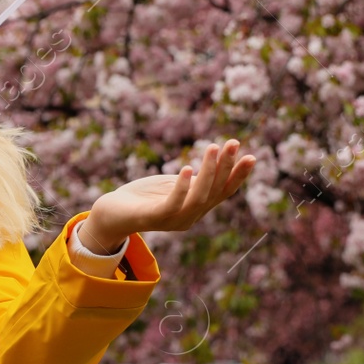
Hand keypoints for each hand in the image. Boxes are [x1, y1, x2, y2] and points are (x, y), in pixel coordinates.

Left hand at [77, 139, 255, 253]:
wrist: (111, 215)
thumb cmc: (143, 197)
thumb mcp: (172, 185)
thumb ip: (193, 180)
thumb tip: (214, 162)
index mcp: (196, 208)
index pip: (223, 192)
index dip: (238, 176)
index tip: (252, 157)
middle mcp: (190, 217)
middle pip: (214, 192)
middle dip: (225, 166)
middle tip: (233, 143)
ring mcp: (173, 220)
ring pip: (199, 198)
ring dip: (208, 172)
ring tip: (213, 147)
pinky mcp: (154, 218)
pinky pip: (172, 204)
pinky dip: (182, 187)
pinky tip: (188, 168)